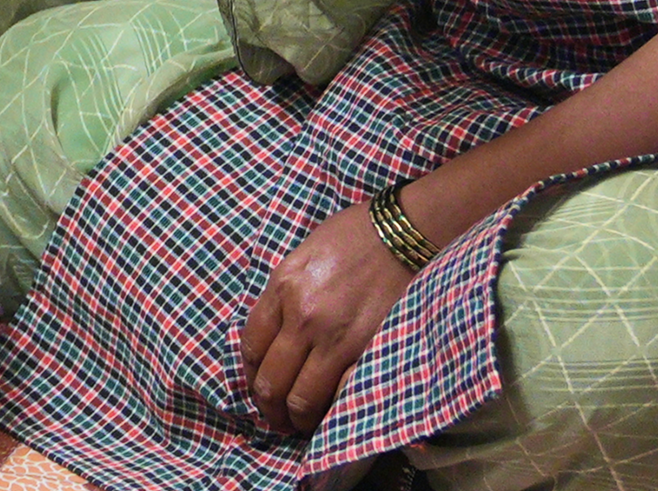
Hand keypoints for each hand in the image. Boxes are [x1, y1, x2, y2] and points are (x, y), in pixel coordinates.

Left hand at [237, 201, 417, 435]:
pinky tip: (331, 416)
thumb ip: (283, 294)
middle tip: (274, 417)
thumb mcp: (303, 254)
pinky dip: (332, 413)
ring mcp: (338, 339)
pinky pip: (341, 396)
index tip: (258, 385)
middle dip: (268, 407)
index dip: (250, 374)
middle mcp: (305, 317)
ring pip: (303, 398)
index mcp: (283, 288)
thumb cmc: (355, 236)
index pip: (251, 346)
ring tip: (298, 426)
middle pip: (271, 381)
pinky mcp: (369, 352)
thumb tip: (272, 333)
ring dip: (295, 419)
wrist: (407, 233)